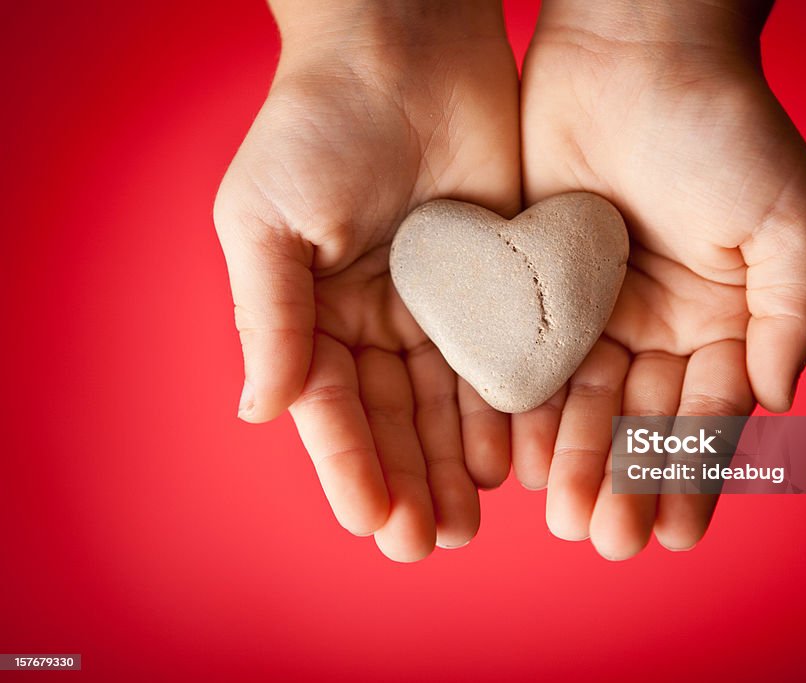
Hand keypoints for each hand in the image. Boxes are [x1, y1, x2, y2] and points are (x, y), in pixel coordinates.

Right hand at [214, 1, 519, 560]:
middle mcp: (378, 318)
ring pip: (452, 400)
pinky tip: (519, 452)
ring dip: (460, 460)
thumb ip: (269, 316)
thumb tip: (260, 412)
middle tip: (433, 542)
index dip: (351, 465)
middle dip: (411, 479)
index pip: (333, 405)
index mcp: (315, 310)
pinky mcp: (499, 281)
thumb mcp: (269, 219)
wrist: (406, 44)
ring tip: (475, 517)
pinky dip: (512, 404)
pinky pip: (506, 352)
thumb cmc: (319, 123)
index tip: (376, 522)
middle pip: (395, 417)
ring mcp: (442, 303)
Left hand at [513, 1, 805, 558]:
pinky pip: (526, 354)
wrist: (634, 49)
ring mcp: (592, 308)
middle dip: (624, 481)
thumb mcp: (785, 218)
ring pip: (579, 401)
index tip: (673, 535)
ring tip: (564, 517)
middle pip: (637, 420)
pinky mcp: (535, 284)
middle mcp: (656, 325)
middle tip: (608, 540)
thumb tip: (776, 402)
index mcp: (721, 320)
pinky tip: (514, 454)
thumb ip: (792, 315)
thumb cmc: (723, 125)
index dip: (689, 476)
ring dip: (573, 459)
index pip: (705, 416)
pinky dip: (523, 405)